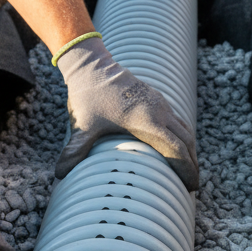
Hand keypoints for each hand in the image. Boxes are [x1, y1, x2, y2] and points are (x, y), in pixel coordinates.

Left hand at [55, 38, 197, 189]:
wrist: (91, 64)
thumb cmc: (87, 96)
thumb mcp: (82, 125)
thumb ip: (74, 150)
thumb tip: (59, 174)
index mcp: (147, 121)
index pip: (177, 149)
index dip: (187, 169)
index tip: (190, 187)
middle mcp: (159, 111)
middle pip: (187, 142)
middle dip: (192, 165)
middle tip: (192, 186)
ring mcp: (160, 103)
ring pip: (185, 130)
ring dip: (190, 151)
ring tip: (189, 171)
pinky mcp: (157, 98)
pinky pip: (178, 121)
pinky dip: (183, 137)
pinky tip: (177, 148)